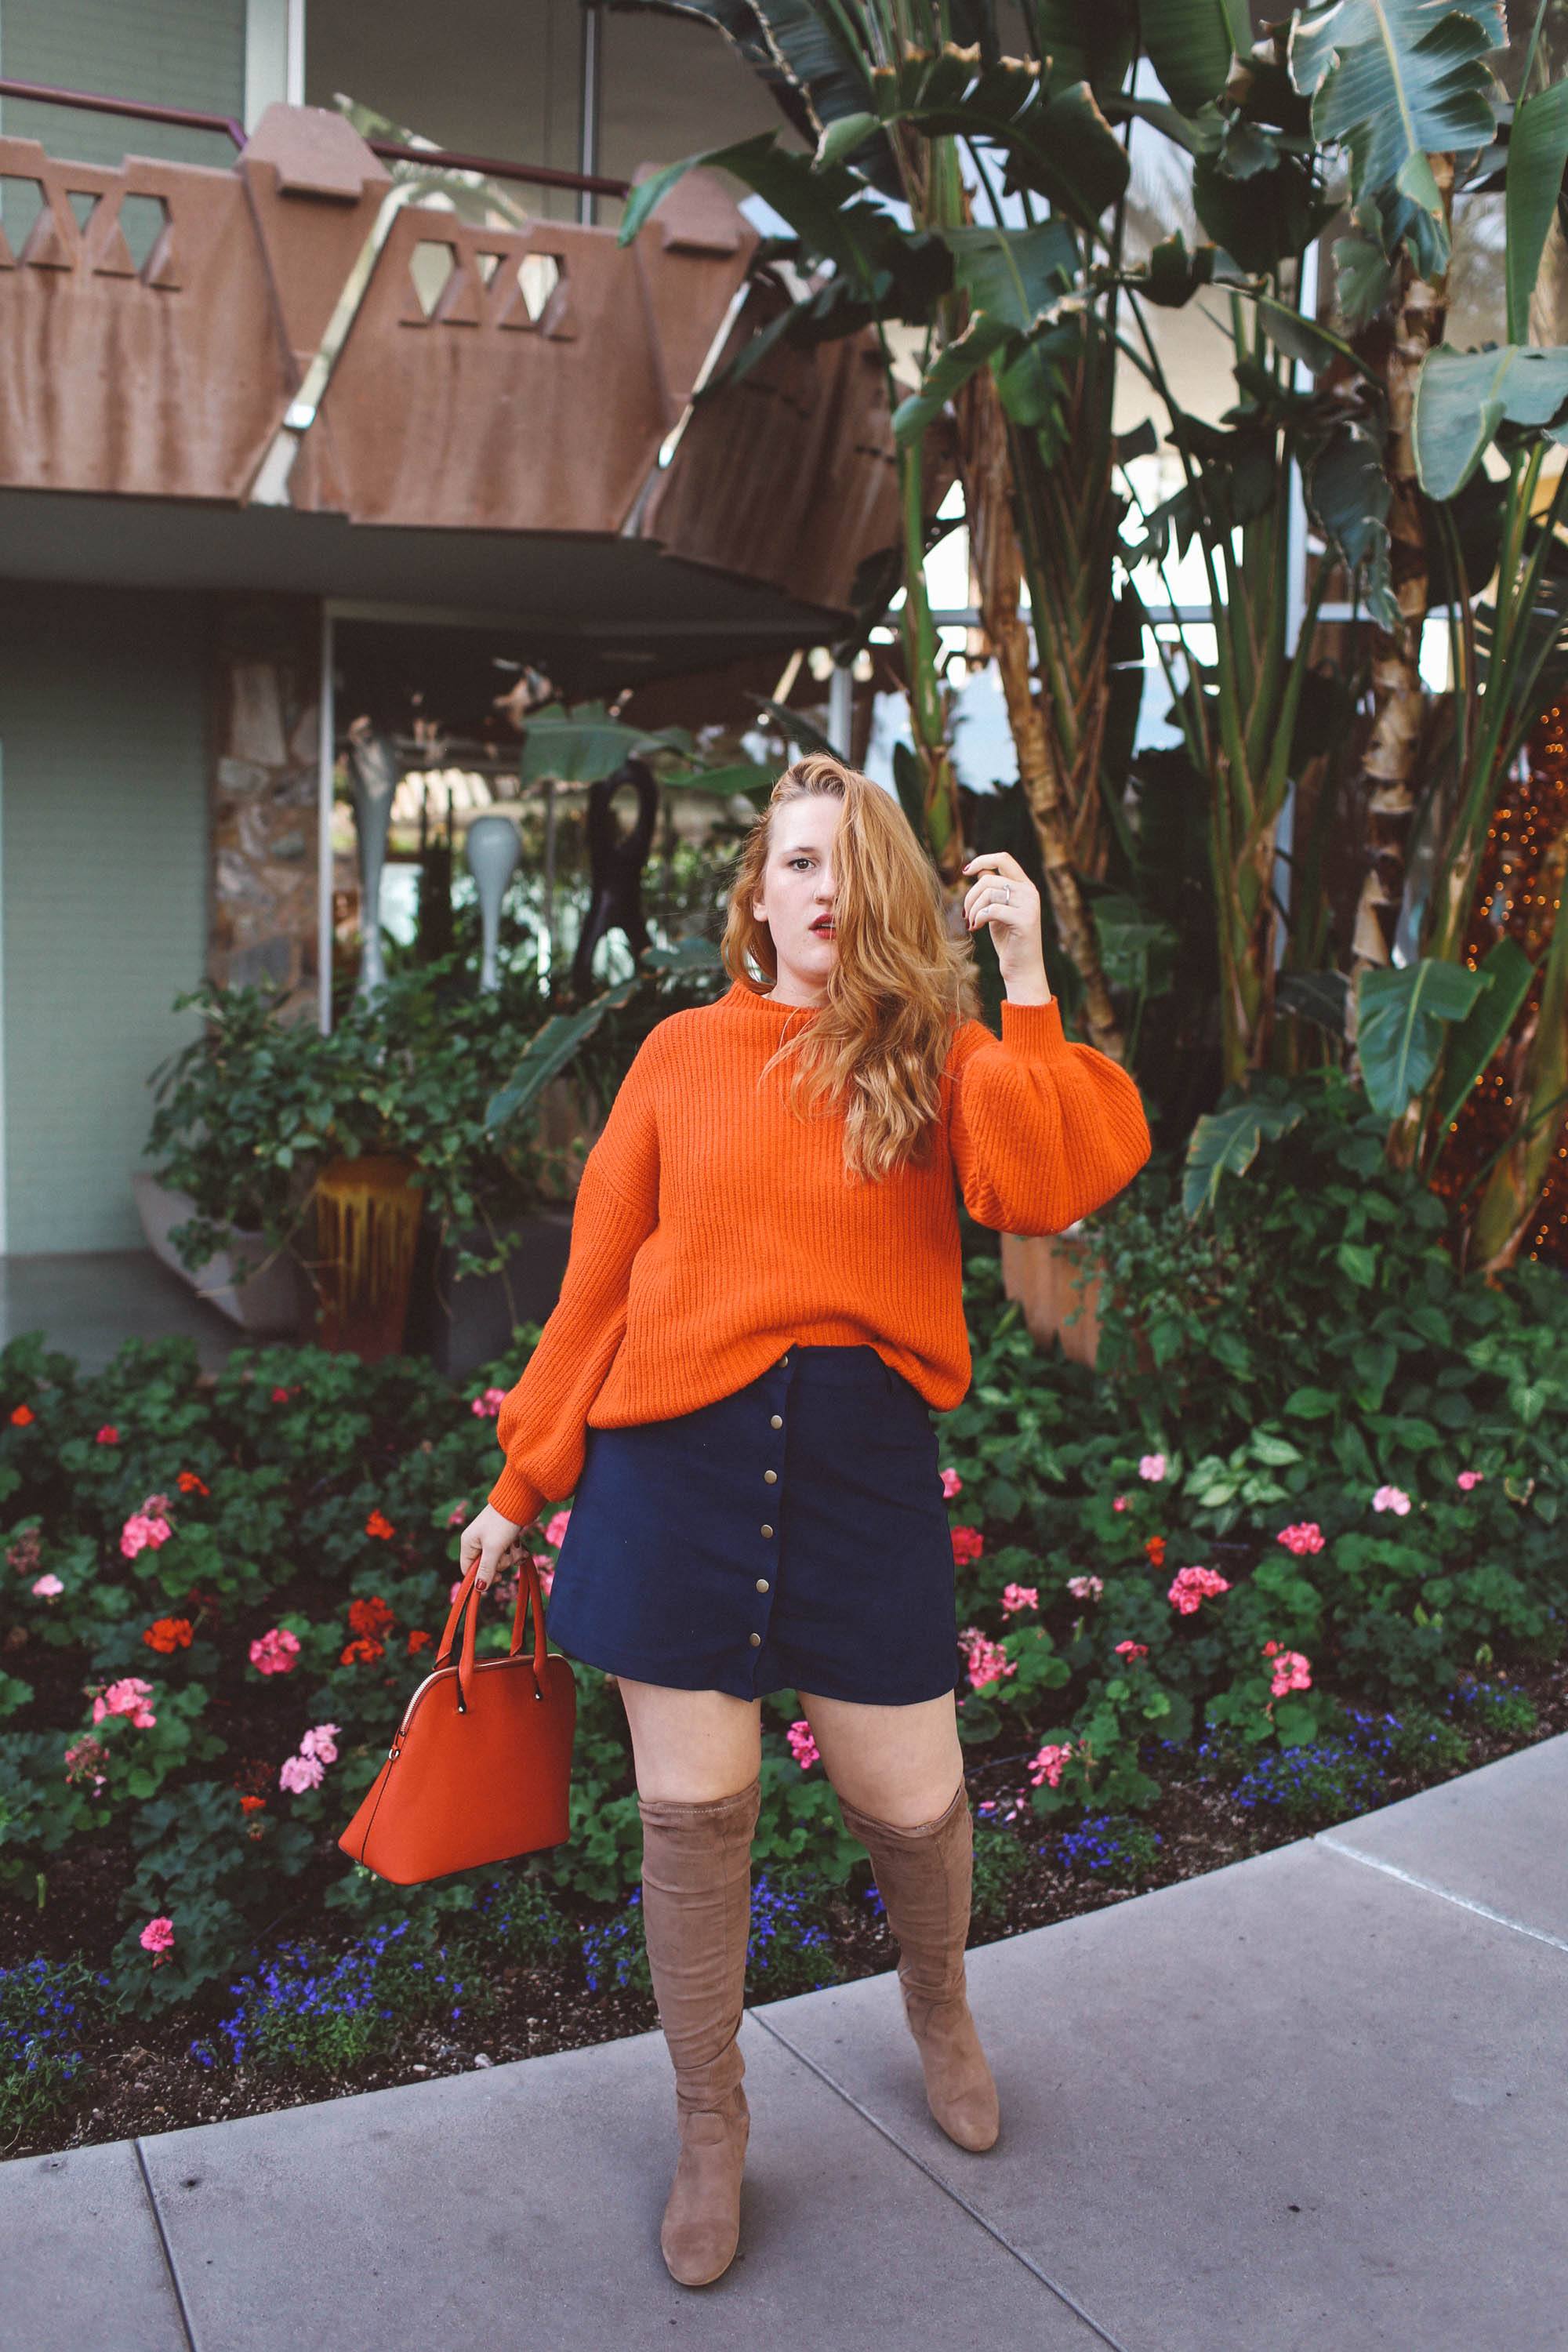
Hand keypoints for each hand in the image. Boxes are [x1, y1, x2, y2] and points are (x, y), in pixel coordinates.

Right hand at [459, 1503, 524, 1591]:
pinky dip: (516, 1551)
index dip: (482, 1577)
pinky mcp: (503, 1536)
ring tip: (517, 1545)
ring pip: (500, 1559)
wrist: (519, 1500)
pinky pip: (508, 1551)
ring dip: (512, 1556)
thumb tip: (479, 1588)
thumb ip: (486, 1569)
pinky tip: (523, 1548)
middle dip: (502, 1562)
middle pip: (488, 1566)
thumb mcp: (493, 1548)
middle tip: (507, 1551)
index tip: (498, 1578)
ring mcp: (491, 1539)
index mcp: (468, 1543)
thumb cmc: (502, 1523)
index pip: (468, 1570)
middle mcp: (477, 1542)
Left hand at [960, 851, 1049, 999]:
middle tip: (965, 914)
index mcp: (1025, 886)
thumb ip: (992, 891)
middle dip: (970, 895)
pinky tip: (976, 928)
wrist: (1022, 970)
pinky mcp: (1025, 920)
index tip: (966, 872)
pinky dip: (979, 918)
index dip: (982, 860)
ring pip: (989, 893)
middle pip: (990, 878)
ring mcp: (1030, 905)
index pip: (1004, 859)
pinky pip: (992, 910)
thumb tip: (979, 871)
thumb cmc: (1008, 941)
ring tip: (971, 923)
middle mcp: (1030, 892)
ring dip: (973, 909)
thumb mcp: (997, 911)